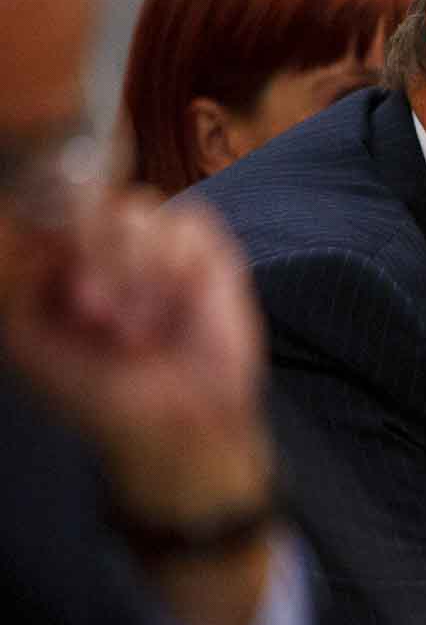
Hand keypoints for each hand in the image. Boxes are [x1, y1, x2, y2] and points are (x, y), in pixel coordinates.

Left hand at [2, 189, 273, 520]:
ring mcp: (158, 246)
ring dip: (134, 275)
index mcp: (59, 259)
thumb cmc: (98, 389)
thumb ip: (13, 279)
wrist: (170, 423)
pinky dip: (175, 271)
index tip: (60, 286)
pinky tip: (174, 313)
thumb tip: (23, 225)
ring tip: (137, 329)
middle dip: (91, 261)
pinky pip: (187, 227)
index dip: (50, 231)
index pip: (47, 206)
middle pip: (90, 202)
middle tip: (95, 316)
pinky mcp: (207, 255)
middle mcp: (106, 245)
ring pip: (137, 211)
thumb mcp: (27, 338)